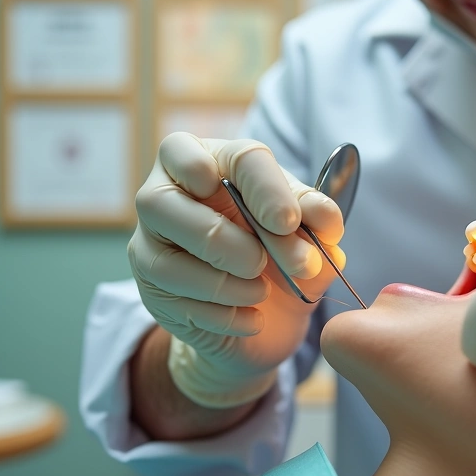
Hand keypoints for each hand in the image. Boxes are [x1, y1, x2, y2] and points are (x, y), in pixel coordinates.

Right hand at [130, 133, 344, 407]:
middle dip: (222, 239)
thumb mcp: (306, 237)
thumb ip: (316, 223)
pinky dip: (222, 314)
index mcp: (212, 159)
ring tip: (260, 293)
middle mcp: (165, 193)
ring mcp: (149, 244)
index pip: (228, 156)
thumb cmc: (280, 258)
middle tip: (263, 263)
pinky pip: (175, 303)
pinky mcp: (150, 291)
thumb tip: (326, 219)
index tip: (289, 221)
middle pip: (162, 201)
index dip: (262, 188)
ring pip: (163, 261)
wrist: (267, 319)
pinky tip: (251, 319)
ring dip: (221, 282)